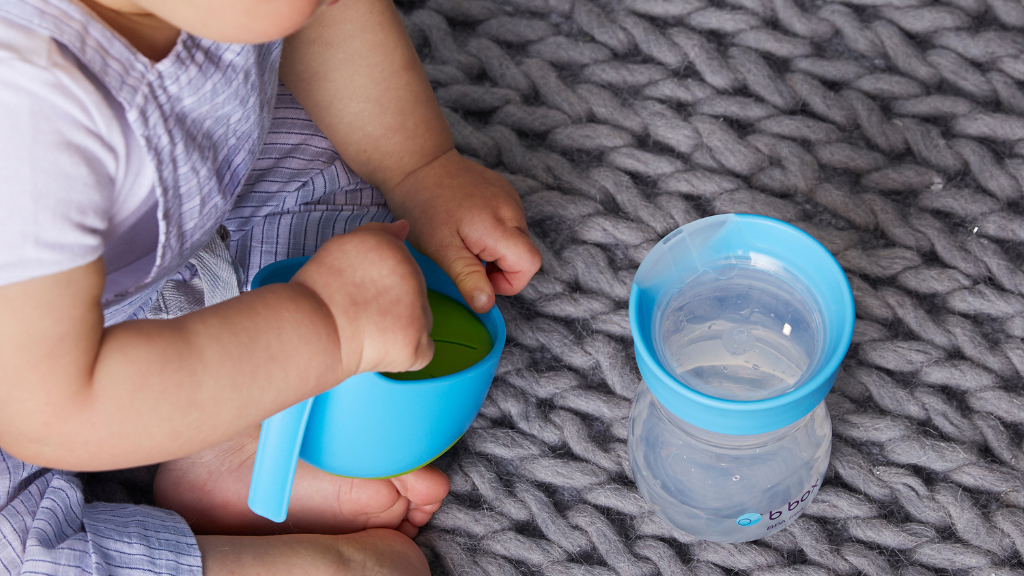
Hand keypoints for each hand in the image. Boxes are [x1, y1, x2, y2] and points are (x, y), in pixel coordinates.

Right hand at [290, 221, 432, 376]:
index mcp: (397, 252)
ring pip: (421, 321)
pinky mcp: (417, 345)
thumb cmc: (320, 289)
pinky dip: (406, 353)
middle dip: (393, 304)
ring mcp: (420, 313)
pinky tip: (381, 349)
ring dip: (402, 327)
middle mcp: (415, 277)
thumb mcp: (344, 245)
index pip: (404, 269)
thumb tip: (404, 227)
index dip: (381, 285)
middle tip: (360, 311)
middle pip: (414, 294)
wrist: (312, 327)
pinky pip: (423, 350)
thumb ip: (378, 233)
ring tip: (368, 331)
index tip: (359, 291)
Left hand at [385, 150, 541, 312]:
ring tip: (464, 239)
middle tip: (465, 257)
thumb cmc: (425, 206)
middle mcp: (513, 209)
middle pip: (525, 253)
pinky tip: (468, 224)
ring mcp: (511, 197)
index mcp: (500, 226)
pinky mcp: (505, 191)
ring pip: (517, 239)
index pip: (530, 265)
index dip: (509, 281)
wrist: (418, 163)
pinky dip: (493, 232)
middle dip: (500, 266)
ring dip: (496, 249)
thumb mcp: (442, 250)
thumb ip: (468, 278)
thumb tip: (486, 305)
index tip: (480, 277)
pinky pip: (509, 222)